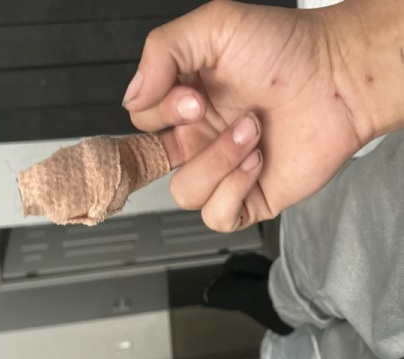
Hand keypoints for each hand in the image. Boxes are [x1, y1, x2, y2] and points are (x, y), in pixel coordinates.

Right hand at [123, 1, 379, 230]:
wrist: (341, 77)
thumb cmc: (287, 50)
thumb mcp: (215, 26)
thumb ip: (162, 51)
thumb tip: (133, 95)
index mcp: (185, 106)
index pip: (142, 124)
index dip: (159, 114)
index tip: (192, 96)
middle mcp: (200, 140)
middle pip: (155, 164)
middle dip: (183, 139)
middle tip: (209, 110)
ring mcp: (223, 171)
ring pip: (184, 194)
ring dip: (217, 161)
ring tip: (250, 132)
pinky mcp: (248, 197)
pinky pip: (216, 216)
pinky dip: (234, 191)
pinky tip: (257, 162)